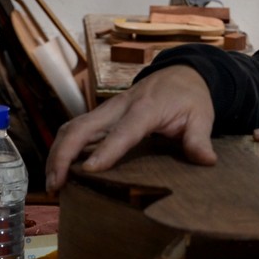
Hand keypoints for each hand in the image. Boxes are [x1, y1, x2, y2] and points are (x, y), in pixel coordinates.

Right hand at [44, 65, 215, 190]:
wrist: (182, 73)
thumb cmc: (190, 98)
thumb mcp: (202, 116)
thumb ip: (199, 139)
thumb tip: (206, 161)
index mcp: (146, 108)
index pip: (123, 130)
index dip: (106, 149)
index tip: (89, 169)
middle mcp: (120, 107)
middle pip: (82, 126)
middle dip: (63, 154)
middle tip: (55, 185)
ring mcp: (108, 110)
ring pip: (73, 126)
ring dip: (57, 152)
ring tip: (52, 184)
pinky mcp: (103, 115)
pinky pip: (77, 129)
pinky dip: (64, 148)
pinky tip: (60, 171)